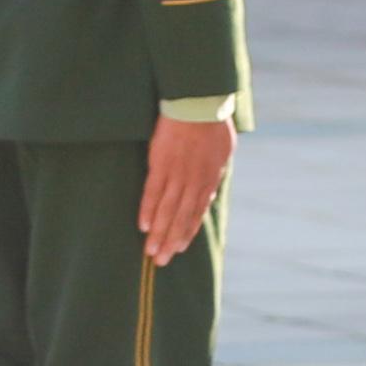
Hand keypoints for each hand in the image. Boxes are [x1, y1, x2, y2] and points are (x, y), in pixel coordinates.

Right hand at [138, 112, 237, 262]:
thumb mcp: (223, 152)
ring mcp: (177, 174)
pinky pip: (152, 192)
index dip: (187, 231)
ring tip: (151, 252)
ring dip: (159, 233)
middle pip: (181, 217)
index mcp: (209, 178)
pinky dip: (148, 210)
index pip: (197, 212)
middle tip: (162, 261)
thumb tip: (211, 190)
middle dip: (172, 241)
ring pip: (167, 210)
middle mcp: (194, 181)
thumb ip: (215, 173)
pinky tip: (143, 226)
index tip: (180, 248)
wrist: (199, 103)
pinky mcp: (161, 164)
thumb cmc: (212, 124)